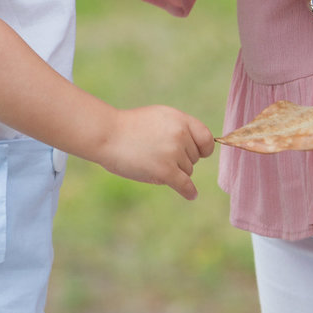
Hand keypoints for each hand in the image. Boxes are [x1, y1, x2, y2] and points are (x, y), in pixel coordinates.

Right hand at [96, 106, 215, 199]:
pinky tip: (191, 195)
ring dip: (173, 171)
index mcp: (180, 119)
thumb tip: (195, 146)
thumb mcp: (159, 117)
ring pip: (187, 171)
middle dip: (181, 160)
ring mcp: (173, 152)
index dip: (203, 148)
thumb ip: (178, 128)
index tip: (200, 154)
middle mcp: (180, 134)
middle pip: (194, 158)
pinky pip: (184, 185)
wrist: (107, 135)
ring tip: (151, 161)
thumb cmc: (129, 127)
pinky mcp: (165, 170)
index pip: (205, 137)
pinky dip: (188, 192)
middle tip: (158, 155)